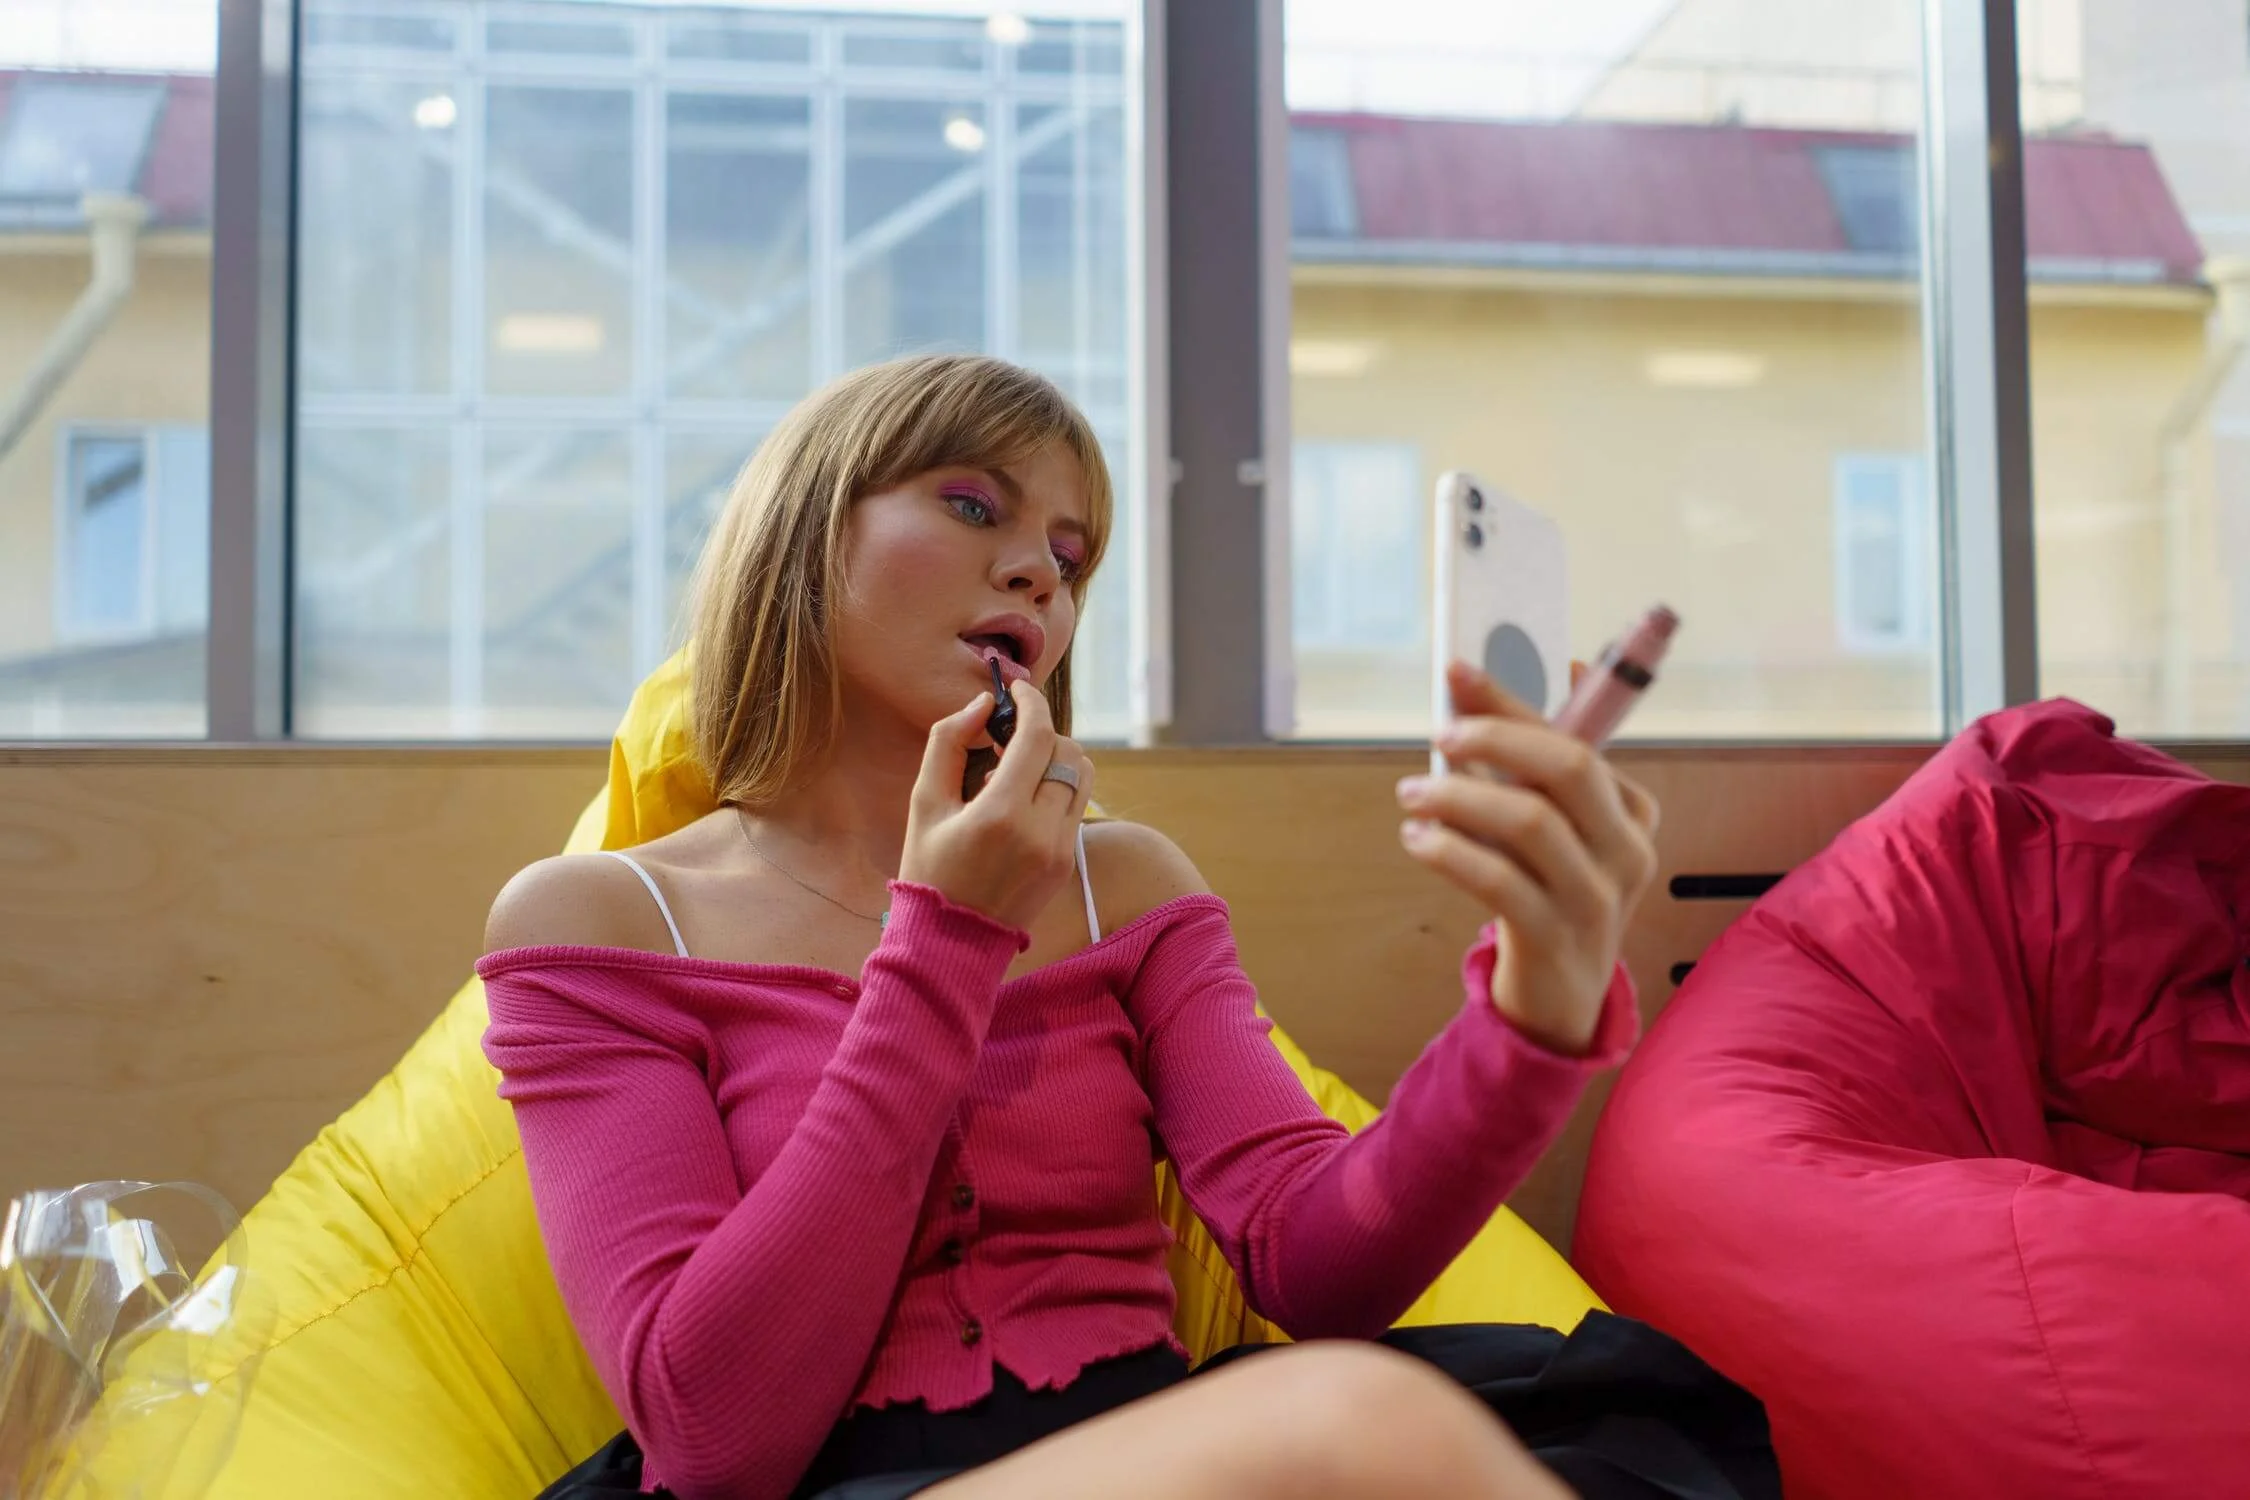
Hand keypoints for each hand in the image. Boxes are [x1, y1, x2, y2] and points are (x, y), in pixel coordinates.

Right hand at [900, 681, 1094, 931]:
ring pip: (1083, 775)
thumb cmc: (929, 869)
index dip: (1031, 703)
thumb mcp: (924, 803)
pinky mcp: (1067, 863)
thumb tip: (983, 704)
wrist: (949, 942)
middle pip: (1067, 751)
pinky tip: (1022, 800)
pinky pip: (1077, 805)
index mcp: (1001, 814)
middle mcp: (1041, 831)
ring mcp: (1060, 850)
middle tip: (1006, 736)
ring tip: (1016, 769)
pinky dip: (1057, 788)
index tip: (1017, 689)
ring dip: (1056, 758)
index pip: (1038, 736)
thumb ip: (949, 743)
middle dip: (1041, 732)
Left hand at [1397, 660, 1659, 1054]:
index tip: (1456, 673)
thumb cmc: (1549, 893)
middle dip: (1496, 737)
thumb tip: (1481, 685)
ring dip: (1460, 796)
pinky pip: (1502, 882)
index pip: (1573, 737)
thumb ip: (1525, 767)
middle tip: (1441, 735)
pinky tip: (1419, 841)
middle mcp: (1625, 849)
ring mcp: (1596, 897)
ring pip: (1531, 822)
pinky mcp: (1556, 938)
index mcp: (1629, 811)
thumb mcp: (1553, 830)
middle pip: (1568, 768)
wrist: (1562, 998)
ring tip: (1411, 794)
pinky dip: (1452, 852)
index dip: (1511, 701)